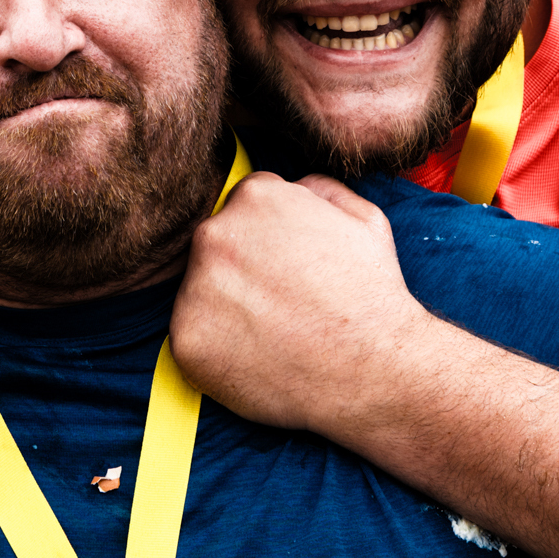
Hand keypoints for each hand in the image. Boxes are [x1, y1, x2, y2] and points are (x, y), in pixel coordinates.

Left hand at [169, 173, 436, 436]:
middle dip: (242, 269)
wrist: (373, 371)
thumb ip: (320, 189)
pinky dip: (217, 349)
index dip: (268, 240)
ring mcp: (195, 289)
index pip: (244, 207)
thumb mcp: (365, 218)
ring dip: (226, 307)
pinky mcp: (185, 340)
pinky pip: (193, 337)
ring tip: (273, 332)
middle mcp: (215, 235)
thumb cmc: (373, 296)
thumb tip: (293, 186)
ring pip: (200, 290)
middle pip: (216, 246)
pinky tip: (256, 357)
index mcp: (255, 198)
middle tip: (281, 303)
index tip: (287, 269)